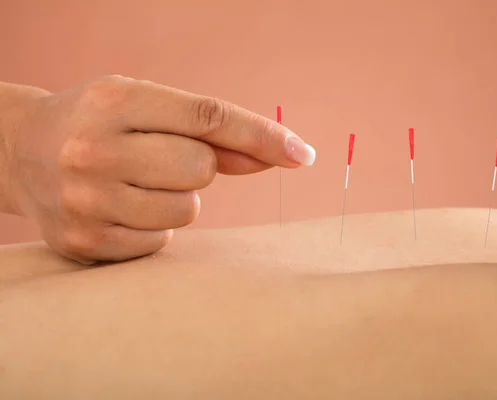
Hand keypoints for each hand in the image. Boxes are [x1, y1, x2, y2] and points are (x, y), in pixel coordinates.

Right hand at [5, 75, 315, 263]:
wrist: (19, 151)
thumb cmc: (100, 124)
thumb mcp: (145, 106)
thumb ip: (211, 132)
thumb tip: (278, 155)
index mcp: (114, 101)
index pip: (208, 117)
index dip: (262, 135)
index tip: (303, 154)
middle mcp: (94, 149)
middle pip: (202, 168)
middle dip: (198, 165)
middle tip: (160, 158)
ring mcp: (86, 200)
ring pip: (186, 210)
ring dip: (176, 198)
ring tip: (136, 183)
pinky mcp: (84, 242)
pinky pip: (160, 241)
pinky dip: (153, 225)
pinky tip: (120, 208)